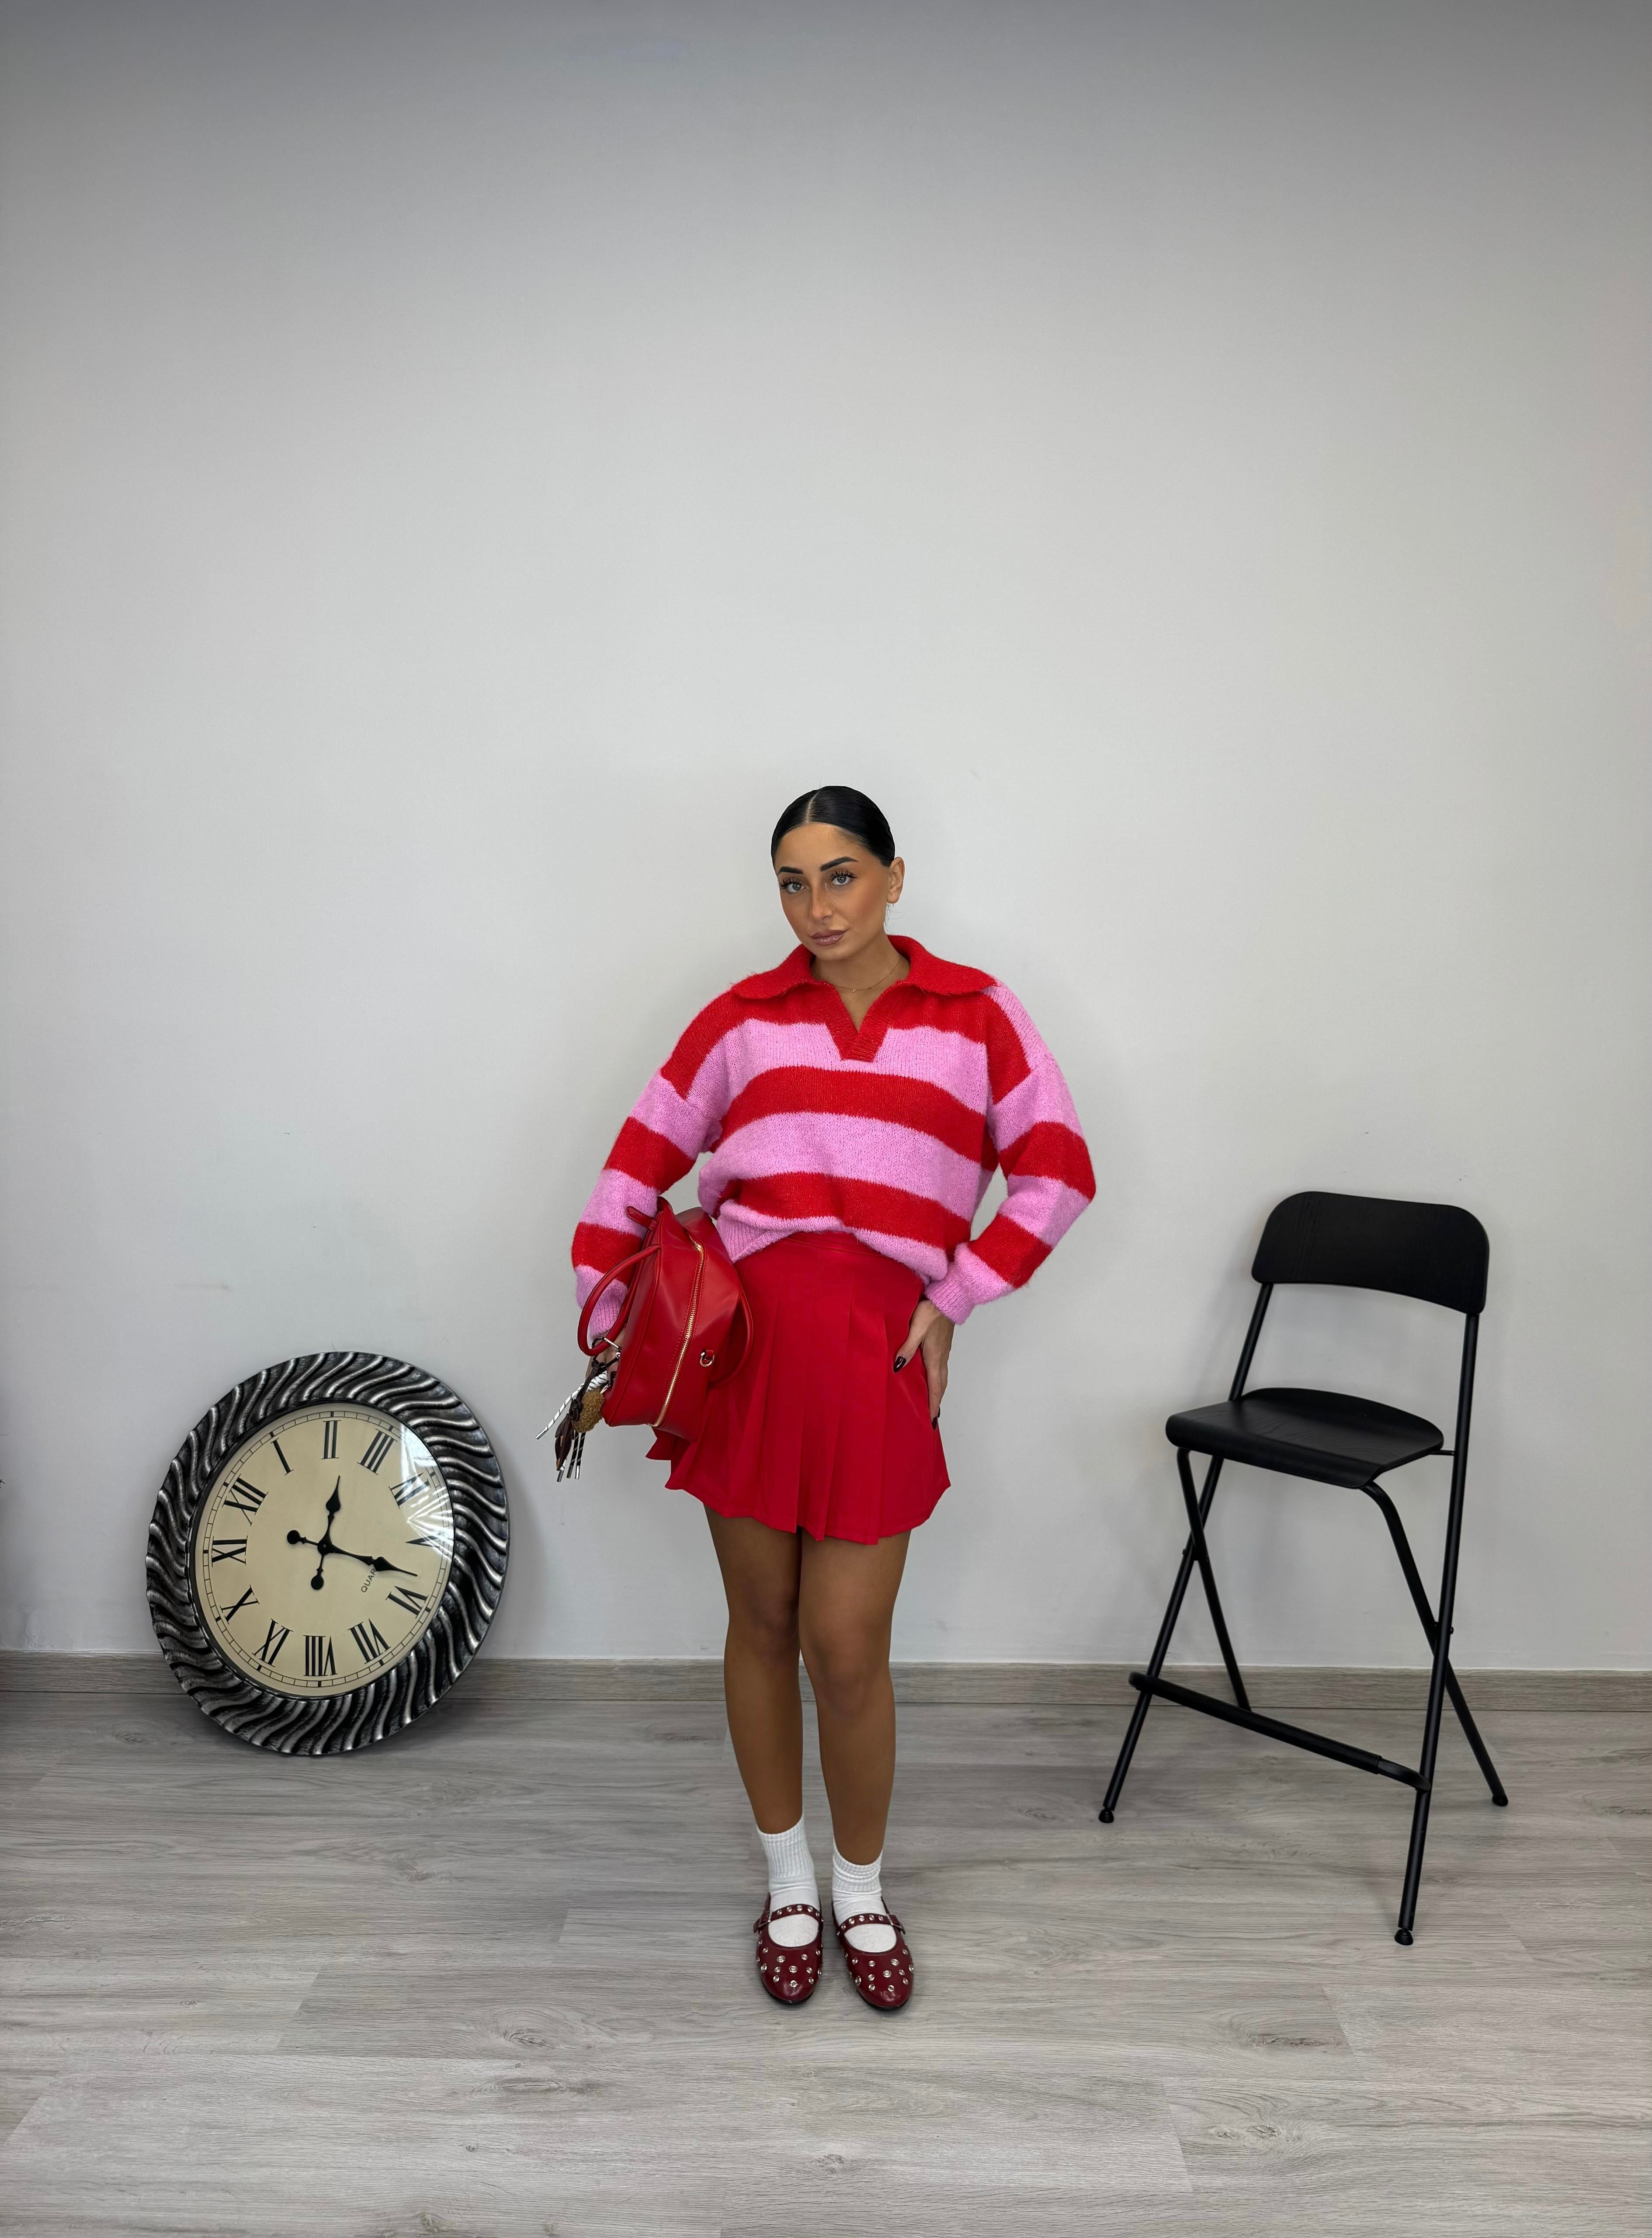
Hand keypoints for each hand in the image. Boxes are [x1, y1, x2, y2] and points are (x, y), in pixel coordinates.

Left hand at [895, 1298, 953, 1424]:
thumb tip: (898, 1368)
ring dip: (938, 1391)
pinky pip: (942, 1367)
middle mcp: (941, 1357)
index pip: (935, 1387)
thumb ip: (907, 1348)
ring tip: (933, 1402)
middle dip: (937, 1402)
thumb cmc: (931, 1311)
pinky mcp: (943, 1344)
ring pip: (942, 1376)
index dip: (932, 1404)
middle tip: (933, 1417)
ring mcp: (944, 1351)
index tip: (931, 1420)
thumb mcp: (916, 1329)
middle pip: (941, 1385)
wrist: (948, 1296)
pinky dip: (939, 1378)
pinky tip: (932, 1376)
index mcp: (935, 1357)